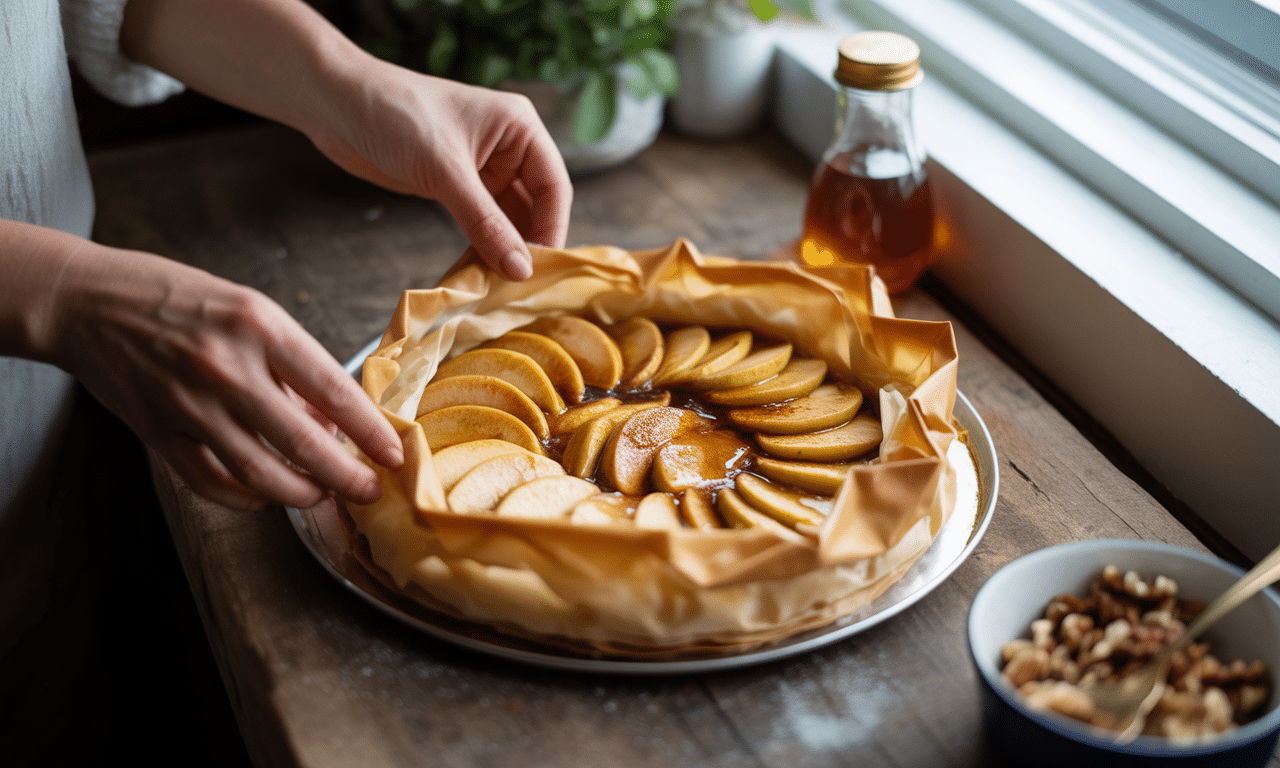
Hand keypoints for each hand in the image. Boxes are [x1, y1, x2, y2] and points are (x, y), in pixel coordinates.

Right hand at [40, 239, 402, 510]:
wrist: (85, 301)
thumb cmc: (177, 298)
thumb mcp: (248, 309)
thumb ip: (291, 363)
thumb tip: (331, 418)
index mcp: (260, 327)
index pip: (333, 390)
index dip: (370, 430)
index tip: (394, 453)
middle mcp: (227, 367)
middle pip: (303, 442)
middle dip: (346, 477)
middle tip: (369, 492)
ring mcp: (190, 404)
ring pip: (260, 473)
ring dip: (300, 494)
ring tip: (321, 496)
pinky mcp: (158, 431)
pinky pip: (212, 483)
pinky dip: (246, 498)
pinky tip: (266, 496)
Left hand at [307, 64, 572, 280]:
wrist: (336, 104)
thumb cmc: (396, 116)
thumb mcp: (446, 172)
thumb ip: (486, 223)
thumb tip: (520, 270)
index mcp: (520, 128)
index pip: (554, 186)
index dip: (552, 229)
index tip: (540, 270)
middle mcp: (508, 147)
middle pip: (536, 205)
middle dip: (529, 243)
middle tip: (521, 286)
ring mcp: (483, 168)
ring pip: (508, 218)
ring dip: (505, 249)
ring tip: (500, 285)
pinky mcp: (456, 185)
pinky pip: (482, 222)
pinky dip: (482, 246)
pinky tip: (479, 271)